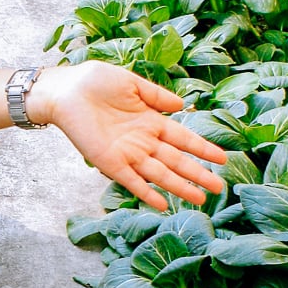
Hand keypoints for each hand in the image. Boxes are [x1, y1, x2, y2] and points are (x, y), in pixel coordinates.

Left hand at [29, 61, 227, 211]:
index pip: (183, 138)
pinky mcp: (109, 162)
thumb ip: (157, 95)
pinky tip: (162, 205)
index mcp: (150, 121)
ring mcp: (127, 153)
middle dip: (198, 174)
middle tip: (219, 188)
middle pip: (176, 161)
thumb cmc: (95, 82)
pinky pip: (131, 181)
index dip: (202, 148)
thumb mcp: (132, 84)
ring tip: (200, 199)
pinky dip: (146, 193)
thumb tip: (182, 105)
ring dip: (180, 187)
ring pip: (160, 174)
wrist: (65, 89)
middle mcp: (142, 141)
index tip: (222, 158)